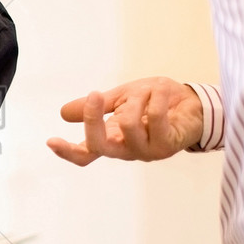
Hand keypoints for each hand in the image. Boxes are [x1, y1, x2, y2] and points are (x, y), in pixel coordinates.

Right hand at [46, 76, 202, 166]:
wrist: (192, 102)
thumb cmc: (157, 102)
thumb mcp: (122, 98)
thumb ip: (97, 107)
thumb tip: (63, 113)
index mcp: (112, 140)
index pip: (85, 153)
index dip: (67, 151)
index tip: (51, 140)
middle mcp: (126, 150)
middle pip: (99, 146)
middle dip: (93, 119)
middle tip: (95, 95)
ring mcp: (146, 150)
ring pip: (127, 124)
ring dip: (136, 98)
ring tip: (148, 90)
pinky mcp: (167, 145)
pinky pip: (154, 117)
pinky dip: (155, 97)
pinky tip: (161, 91)